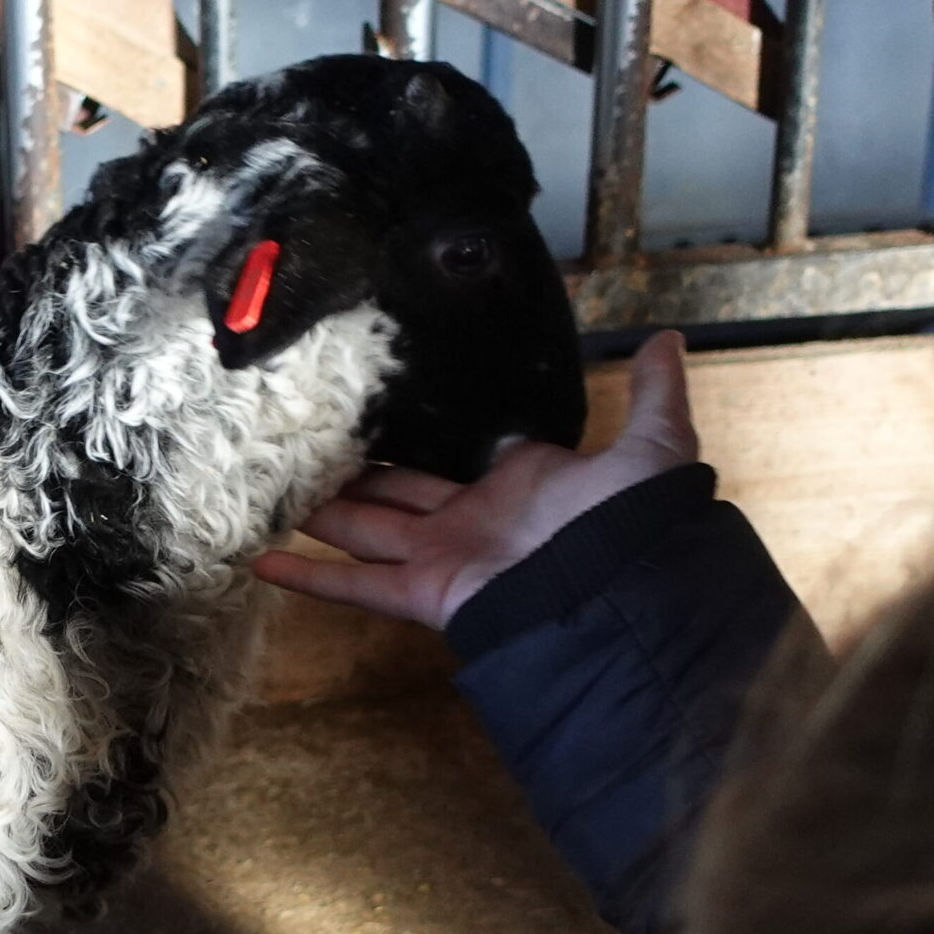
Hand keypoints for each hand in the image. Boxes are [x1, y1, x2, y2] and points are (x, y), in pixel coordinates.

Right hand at [256, 331, 695, 630]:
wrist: (621, 596)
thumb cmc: (633, 524)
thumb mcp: (654, 445)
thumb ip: (654, 394)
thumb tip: (668, 337)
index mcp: (515, 483)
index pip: (450, 458)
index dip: (411, 437)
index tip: (369, 415)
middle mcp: (471, 519)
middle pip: (394, 493)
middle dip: (351, 475)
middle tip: (302, 449)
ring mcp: (442, 557)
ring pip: (366, 531)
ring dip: (321, 516)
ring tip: (270, 494)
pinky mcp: (424, 592)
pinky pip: (358, 585)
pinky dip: (311, 578)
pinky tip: (264, 564)